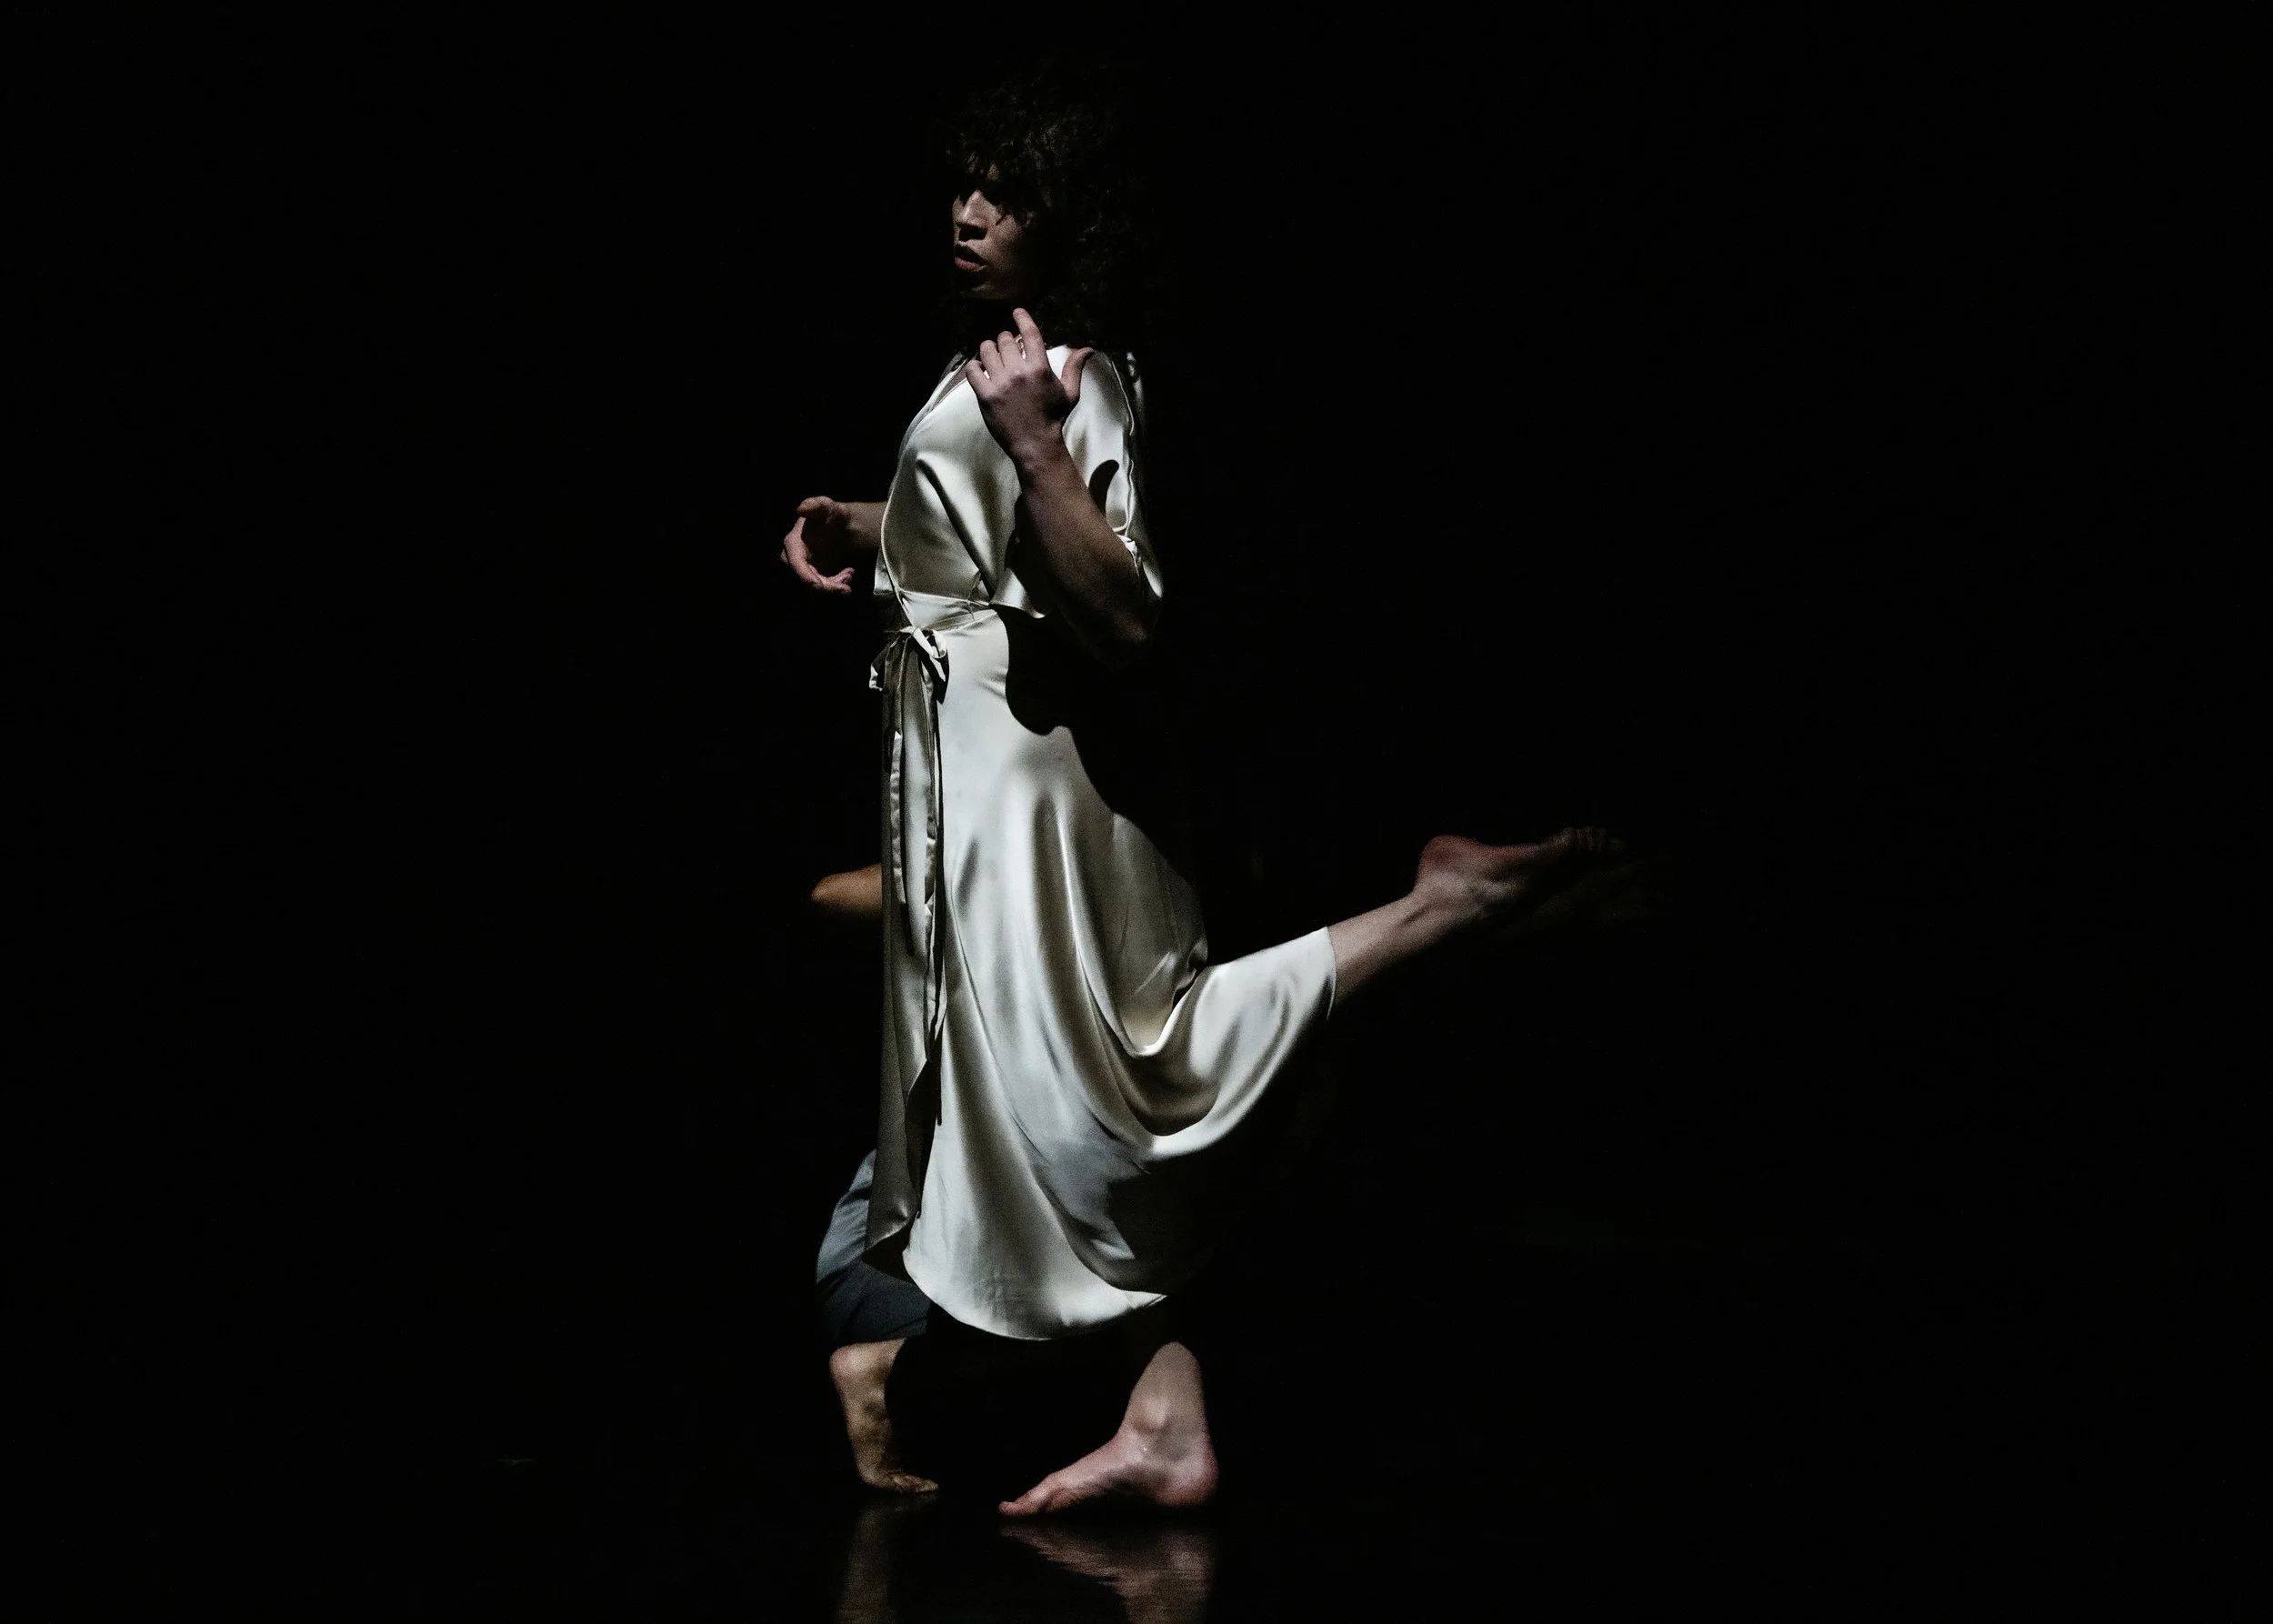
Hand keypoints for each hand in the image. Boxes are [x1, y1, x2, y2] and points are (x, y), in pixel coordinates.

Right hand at [781, 496, 857, 593]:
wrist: (840, 523)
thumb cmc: (829, 512)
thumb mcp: (824, 505)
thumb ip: (814, 505)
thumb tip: (801, 509)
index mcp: (793, 543)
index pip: (796, 565)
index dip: (807, 577)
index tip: (820, 586)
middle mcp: (795, 558)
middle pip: (807, 580)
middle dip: (827, 586)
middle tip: (846, 586)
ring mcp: (804, 567)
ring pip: (817, 585)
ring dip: (834, 585)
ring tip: (850, 574)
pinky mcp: (814, 573)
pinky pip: (824, 585)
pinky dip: (837, 583)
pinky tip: (849, 573)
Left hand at [965, 309, 1091, 466]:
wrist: (1035, 444)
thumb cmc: (1053, 418)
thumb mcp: (1069, 393)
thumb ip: (1074, 368)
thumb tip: (1088, 349)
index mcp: (1040, 368)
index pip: (1029, 333)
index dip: (1022, 318)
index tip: (1016, 312)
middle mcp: (1019, 372)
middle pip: (1005, 339)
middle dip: (1006, 339)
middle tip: (1007, 346)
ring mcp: (1000, 384)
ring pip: (987, 350)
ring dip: (989, 348)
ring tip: (992, 354)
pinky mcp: (985, 395)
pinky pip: (972, 370)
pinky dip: (974, 366)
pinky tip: (979, 369)